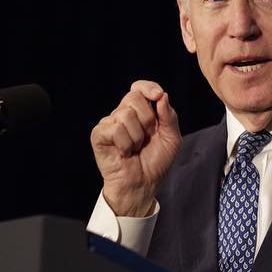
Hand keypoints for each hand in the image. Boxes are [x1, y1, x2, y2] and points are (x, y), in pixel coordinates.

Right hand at [90, 80, 181, 216]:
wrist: (143, 184)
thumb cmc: (155, 162)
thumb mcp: (172, 138)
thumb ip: (169, 116)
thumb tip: (162, 96)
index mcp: (140, 112)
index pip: (139, 88)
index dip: (148, 87)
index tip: (158, 95)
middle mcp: (123, 114)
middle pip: (134, 97)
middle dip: (148, 119)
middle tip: (147, 137)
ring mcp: (109, 124)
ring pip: (126, 114)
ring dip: (137, 136)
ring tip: (135, 148)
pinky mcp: (99, 135)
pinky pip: (115, 129)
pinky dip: (125, 143)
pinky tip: (124, 152)